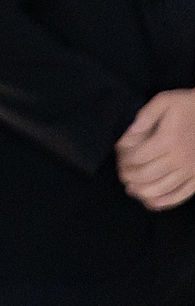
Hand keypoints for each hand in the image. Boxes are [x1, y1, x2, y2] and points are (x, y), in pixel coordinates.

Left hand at [117, 89, 194, 210]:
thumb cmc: (187, 105)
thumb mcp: (164, 101)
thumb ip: (145, 116)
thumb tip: (129, 132)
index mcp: (168, 140)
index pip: (137, 157)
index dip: (124, 160)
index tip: (118, 158)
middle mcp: (179, 157)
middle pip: (147, 175)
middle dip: (129, 177)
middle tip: (122, 175)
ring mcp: (191, 169)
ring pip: (162, 188)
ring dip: (143, 192)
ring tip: (131, 189)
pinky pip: (182, 194)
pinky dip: (165, 202)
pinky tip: (151, 203)